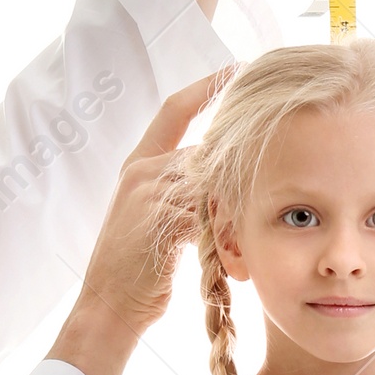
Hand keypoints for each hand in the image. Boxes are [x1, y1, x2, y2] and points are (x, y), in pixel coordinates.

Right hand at [47, 71, 229, 374]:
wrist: (109, 308)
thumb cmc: (136, 273)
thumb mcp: (154, 222)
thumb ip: (180, 195)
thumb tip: (220, 184)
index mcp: (137, 164)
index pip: (175, 109)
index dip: (207, 86)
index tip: (237, 67)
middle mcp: (142, 171)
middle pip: (206, 150)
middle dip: (237, 175)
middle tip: (266, 190)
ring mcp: (149, 192)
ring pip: (212, 180)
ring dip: (234, 211)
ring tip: (246, 244)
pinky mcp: (160, 217)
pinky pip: (207, 210)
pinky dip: (226, 231)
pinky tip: (235, 256)